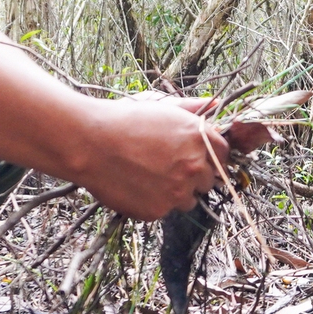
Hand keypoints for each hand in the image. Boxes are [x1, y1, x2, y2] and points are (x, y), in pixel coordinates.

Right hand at [74, 98, 229, 219]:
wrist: (89, 142)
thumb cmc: (123, 120)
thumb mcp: (161, 106)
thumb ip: (191, 108)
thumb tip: (214, 103)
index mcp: (200, 139)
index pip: (224, 156)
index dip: (212, 157)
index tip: (199, 158)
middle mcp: (194, 167)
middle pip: (209, 181)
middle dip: (194, 176)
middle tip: (169, 166)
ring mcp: (177, 192)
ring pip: (189, 200)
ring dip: (177, 192)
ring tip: (150, 176)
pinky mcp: (158, 210)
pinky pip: (165, 210)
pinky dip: (155, 202)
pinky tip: (136, 185)